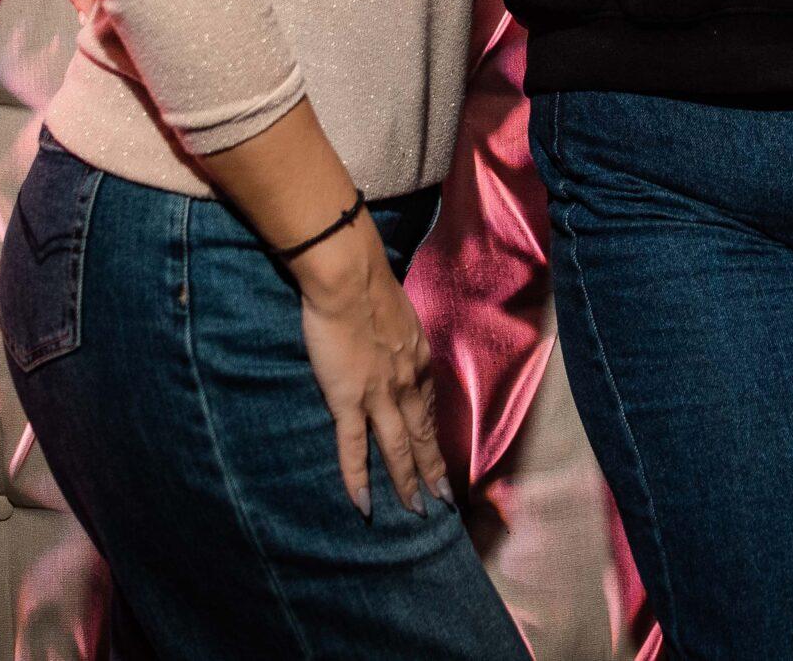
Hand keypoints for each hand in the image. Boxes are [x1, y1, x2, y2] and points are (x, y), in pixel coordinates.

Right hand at [292, 218, 450, 517]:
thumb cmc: (371, 289)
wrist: (351, 281)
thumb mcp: (401, 317)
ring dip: (408, 483)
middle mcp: (407, 385)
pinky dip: (358, 478)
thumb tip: (397, 344)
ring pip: (398, 449)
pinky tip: (363, 505)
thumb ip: (401, 340)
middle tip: (444, 502)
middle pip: (422, 436)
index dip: (436, 438)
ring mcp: (379, 397)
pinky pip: (353, 448)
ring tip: (417, 511)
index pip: (430, 410)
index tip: (442, 460)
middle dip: (433, 471)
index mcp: (419, 364)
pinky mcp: (348, 401)